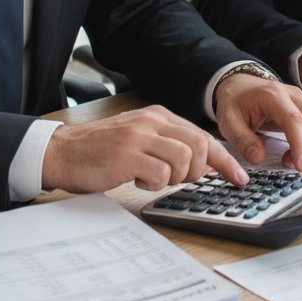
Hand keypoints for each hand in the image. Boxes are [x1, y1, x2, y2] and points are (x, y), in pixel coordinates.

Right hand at [41, 106, 248, 192]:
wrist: (62, 152)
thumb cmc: (100, 151)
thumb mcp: (138, 138)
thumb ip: (168, 145)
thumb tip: (203, 163)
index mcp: (157, 116)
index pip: (202, 136)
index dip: (224, 159)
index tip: (239, 177)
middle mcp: (151, 122)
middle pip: (199, 145)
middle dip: (199, 170)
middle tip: (181, 180)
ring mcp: (139, 137)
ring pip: (184, 159)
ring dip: (174, 178)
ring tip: (152, 179)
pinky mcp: (127, 156)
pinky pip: (160, 174)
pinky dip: (154, 184)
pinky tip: (137, 180)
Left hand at [214, 73, 301, 172]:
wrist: (240, 85)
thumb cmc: (235, 103)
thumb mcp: (228, 122)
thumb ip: (243, 140)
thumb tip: (258, 159)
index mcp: (272, 95)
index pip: (295, 120)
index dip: (301, 145)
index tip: (300, 167)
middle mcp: (293, 94)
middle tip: (293, 166)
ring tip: (299, 159)